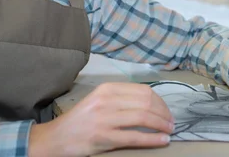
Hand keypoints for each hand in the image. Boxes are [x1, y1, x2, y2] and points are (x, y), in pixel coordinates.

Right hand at [28, 82, 173, 156]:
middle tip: (171, 122)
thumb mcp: (99, 100)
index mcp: (107, 89)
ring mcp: (105, 119)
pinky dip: (153, 139)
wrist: (57, 138)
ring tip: (170, 130)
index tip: (166, 111)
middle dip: (163, 113)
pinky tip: (163, 140)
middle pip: (146, 102)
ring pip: (143, 118)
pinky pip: (135, 137)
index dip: (160, 101)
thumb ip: (121, 98)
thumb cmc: (81, 120)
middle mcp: (106, 100)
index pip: (143, 91)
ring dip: (162, 125)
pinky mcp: (104, 137)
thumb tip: (150, 102)